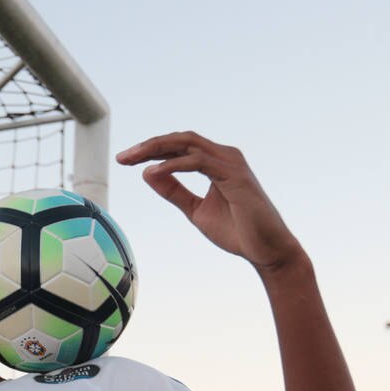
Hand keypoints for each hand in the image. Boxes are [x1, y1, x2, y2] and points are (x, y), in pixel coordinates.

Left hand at [116, 131, 303, 272]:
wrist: (266, 251)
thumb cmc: (236, 231)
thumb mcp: (195, 210)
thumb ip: (174, 192)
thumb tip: (147, 174)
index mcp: (216, 162)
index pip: (178, 147)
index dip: (151, 149)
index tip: (124, 159)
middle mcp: (225, 156)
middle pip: (180, 139)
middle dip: (149, 145)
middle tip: (122, 157)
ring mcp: (232, 163)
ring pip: (188, 144)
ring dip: (157, 149)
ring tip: (133, 160)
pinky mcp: (235, 175)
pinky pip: (199, 162)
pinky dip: (174, 165)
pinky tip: (154, 172)